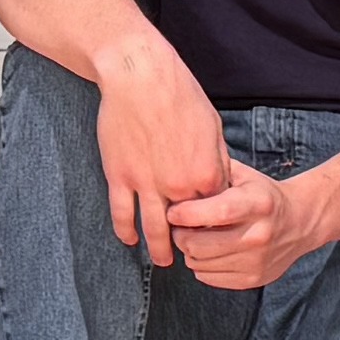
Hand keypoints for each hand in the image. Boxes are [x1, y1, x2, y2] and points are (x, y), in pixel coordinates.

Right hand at [93, 56, 233, 263]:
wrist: (140, 77)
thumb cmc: (180, 94)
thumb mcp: (213, 126)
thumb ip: (217, 160)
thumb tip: (220, 183)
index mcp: (206, 174)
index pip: (214, 211)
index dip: (213, 223)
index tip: (211, 232)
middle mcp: (178, 187)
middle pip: (186, 227)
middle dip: (189, 244)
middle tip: (188, 255)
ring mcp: (146, 185)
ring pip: (152, 229)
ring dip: (158, 249)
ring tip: (162, 262)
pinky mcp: (119, 177)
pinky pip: (121, 213)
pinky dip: (125, 231)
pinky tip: (128, 240)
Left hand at [167, 161, 323, 292]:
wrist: (300, 223)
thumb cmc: (263, 195)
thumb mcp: (245, 175)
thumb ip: (214, 171)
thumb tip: (178, 173)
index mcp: (258, 204)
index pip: (216, 212)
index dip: (187, 213)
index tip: (173, 211)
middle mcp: (260, 235)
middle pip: (199, 244)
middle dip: (179, 234)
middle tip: (179, 226)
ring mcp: (257, 261)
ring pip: (198, 263)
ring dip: (189, 251)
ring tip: (195, 237)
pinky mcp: (253, 280)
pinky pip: (207, 277)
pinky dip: (200, 265)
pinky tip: (209, 251)